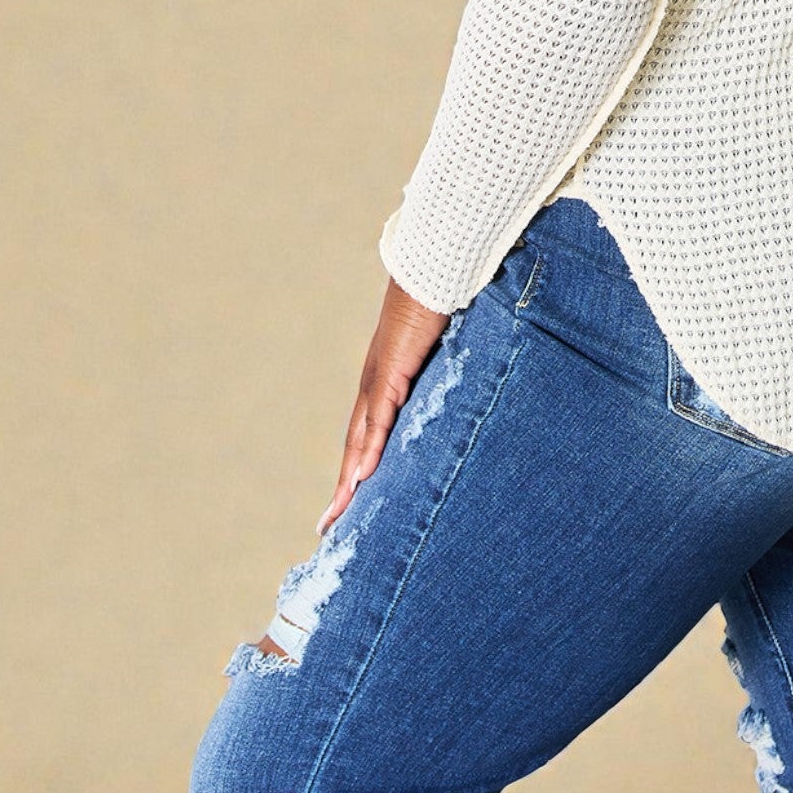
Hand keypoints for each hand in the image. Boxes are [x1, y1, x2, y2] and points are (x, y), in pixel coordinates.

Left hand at [317, 275, 449, 535]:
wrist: (434, 267)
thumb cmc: (442, 298)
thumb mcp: (443, 348)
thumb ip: (444, 372)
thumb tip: (463, 387)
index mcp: (386, 378)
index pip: (367, 431)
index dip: (357, 465)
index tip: (348, 499)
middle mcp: (375, 382)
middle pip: (354, 444)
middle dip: (343, 486)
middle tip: (329, 526)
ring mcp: (379, 377)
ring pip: (359, 439)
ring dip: (348, 479)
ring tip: (338, 517)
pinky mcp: (390, 371)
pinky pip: (378, 419)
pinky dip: (367, 450)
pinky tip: (359, 478)